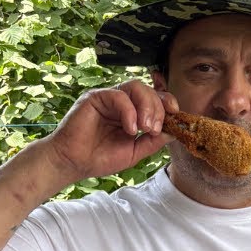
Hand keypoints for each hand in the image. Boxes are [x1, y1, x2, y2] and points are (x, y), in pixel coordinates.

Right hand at [40, 80, 178, 187]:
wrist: (74, 163)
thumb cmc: (100, 157)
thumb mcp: (135, 151)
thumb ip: (154, 141)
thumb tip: (175, 131)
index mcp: (132, 112)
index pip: (155, 98)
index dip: (168, 102)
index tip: (176, 115)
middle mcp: (121, 102)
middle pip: (148, 90)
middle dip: (158, 109)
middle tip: (155, 129)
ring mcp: (107, 98)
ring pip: (135, 87)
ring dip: (147, 106)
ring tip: (145, 128)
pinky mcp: (94, 97)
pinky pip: (118, 96)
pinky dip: (129, 112)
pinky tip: (130, 129)